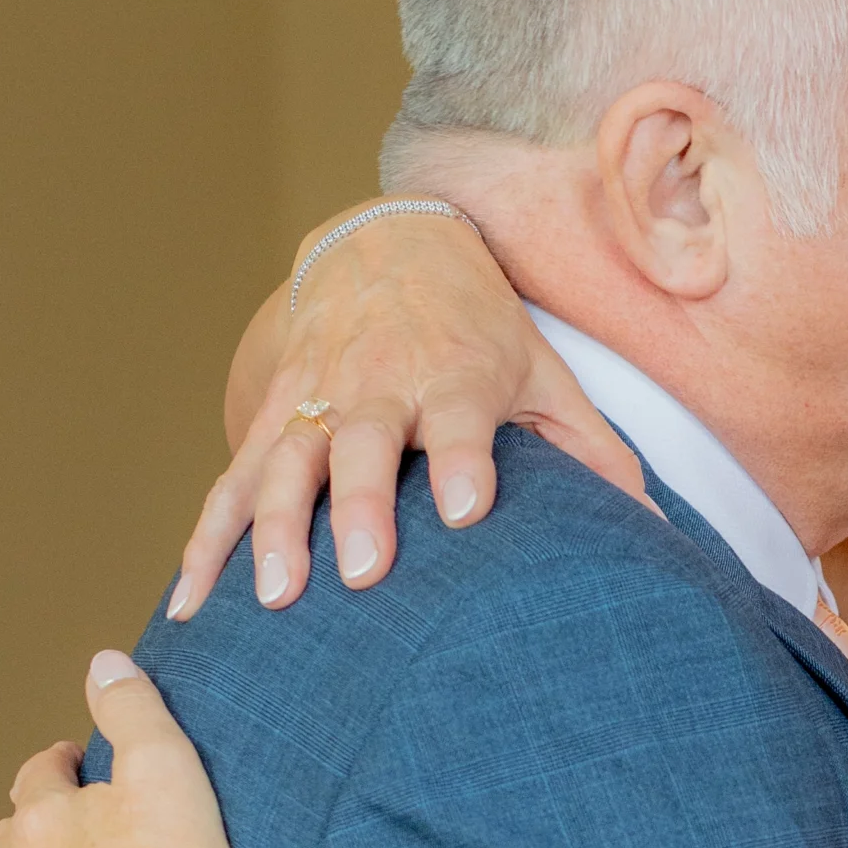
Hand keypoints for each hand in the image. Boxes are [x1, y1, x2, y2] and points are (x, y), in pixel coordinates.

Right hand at [173, 202, 646, 616]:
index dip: (463, 460)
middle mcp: (381, 384)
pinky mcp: (271, 413)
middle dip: (360, 504)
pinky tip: (190, 604)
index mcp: (457, 374)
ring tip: (274, 598)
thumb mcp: (545, 374)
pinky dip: (205, 542)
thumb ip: (595, 452)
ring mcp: (316, 398)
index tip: (466, 510)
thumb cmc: (482, 329)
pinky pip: (230, 482)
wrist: (390, 243)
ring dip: (273, 530)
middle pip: (364, 445)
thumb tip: (657, 534)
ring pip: (284, 464)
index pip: (461, 419)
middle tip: (363, 572)